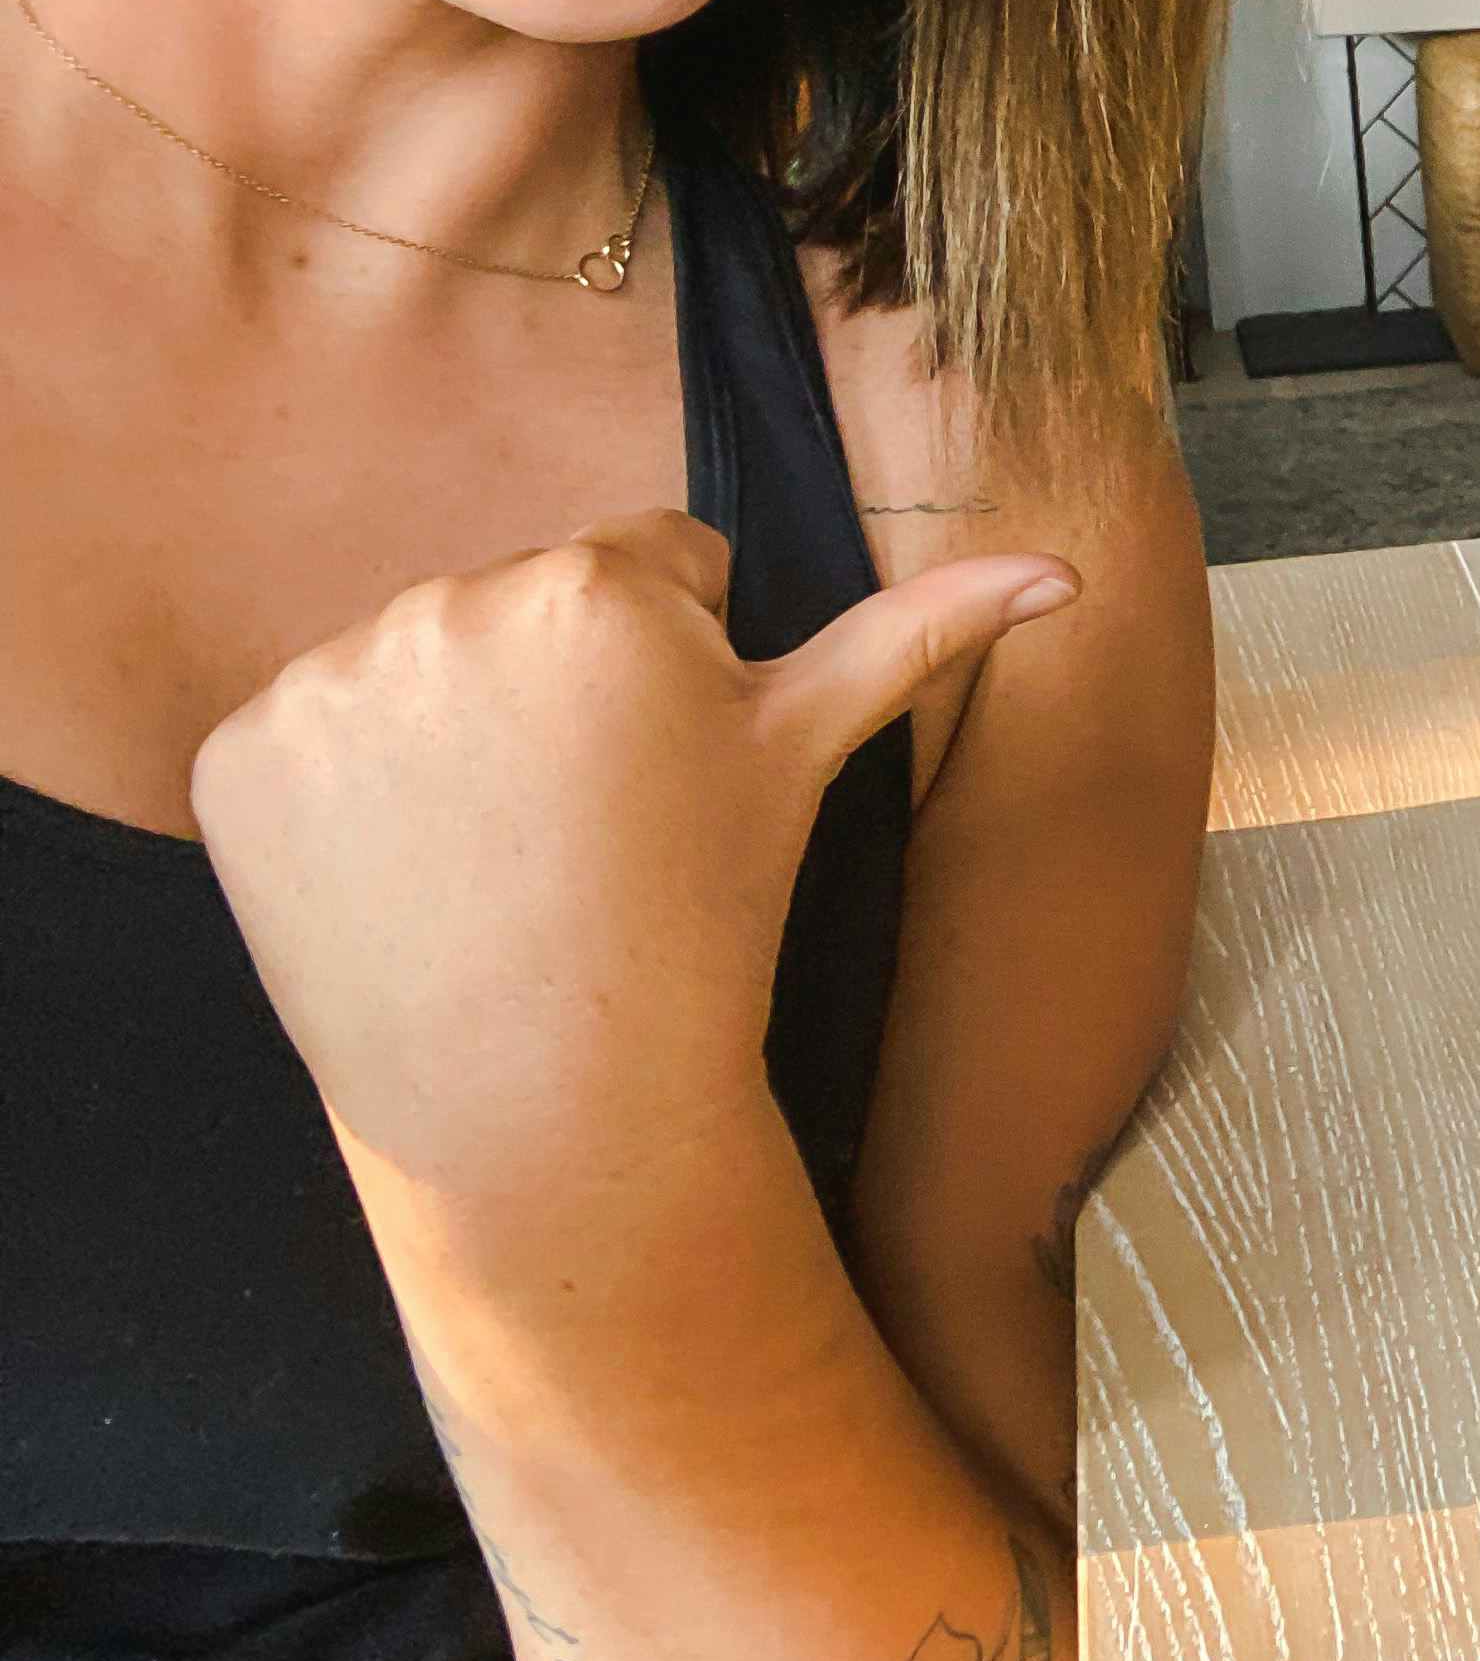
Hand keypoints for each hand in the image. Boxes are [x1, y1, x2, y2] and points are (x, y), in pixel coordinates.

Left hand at [192, 513, 1078, 1210]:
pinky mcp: (237, 757)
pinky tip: (406, 873)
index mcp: (603, 582)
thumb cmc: (703, 920)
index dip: (682, 670)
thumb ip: (922, 635)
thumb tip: (1060, 572)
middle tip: (597, 823)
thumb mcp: (809, 759)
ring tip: (503, 853)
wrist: (552, 1098)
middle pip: (530, 604)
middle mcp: (451, 600)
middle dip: (565, 689)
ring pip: (421, 664)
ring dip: (454, 731)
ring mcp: (327, 679)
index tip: (674, 772)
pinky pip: (307, 738)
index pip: (654, 562)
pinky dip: (343, 797)